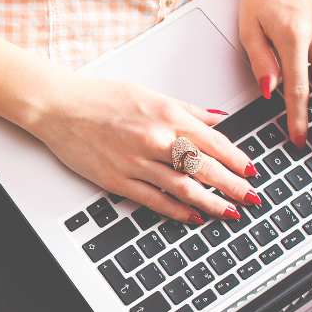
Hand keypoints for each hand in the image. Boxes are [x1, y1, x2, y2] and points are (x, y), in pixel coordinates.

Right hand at [18, 74, 259, 224]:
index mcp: (166, 115)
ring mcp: (136, 162)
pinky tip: (193, 216)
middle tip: (252, 198)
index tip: (251, 171)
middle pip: (205, 168)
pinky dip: (178, 210)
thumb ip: (187, 109)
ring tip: (230, 212)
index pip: (214, 142)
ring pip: (184, 188)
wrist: (59, 107)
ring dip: (212, 203)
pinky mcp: (117, 179)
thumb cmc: (100, 98)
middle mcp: (155, 139)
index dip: (237, 160)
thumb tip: (217, 119)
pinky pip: (155, 200)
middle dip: (234, 186)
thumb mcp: (149, 94)